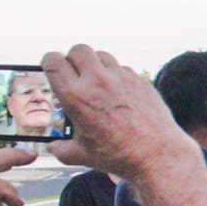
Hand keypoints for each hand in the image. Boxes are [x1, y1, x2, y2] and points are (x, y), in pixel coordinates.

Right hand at [42, 45, 197, 178]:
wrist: (157, 155)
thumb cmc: (119, 156)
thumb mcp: (80, 155)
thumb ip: (60, 148)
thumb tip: (54, 146)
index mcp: (76, 96)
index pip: (53, 62)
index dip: (49, 61)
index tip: (50, 66)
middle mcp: (97, 81)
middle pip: (78, 50)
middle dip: (72, 58)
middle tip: (74, 72)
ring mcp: (121, 78)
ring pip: (102, 55)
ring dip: (95, 64)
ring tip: (95, 80)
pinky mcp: (140, 80)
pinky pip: (123, 68)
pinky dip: (116, 75)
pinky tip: (117, 91)